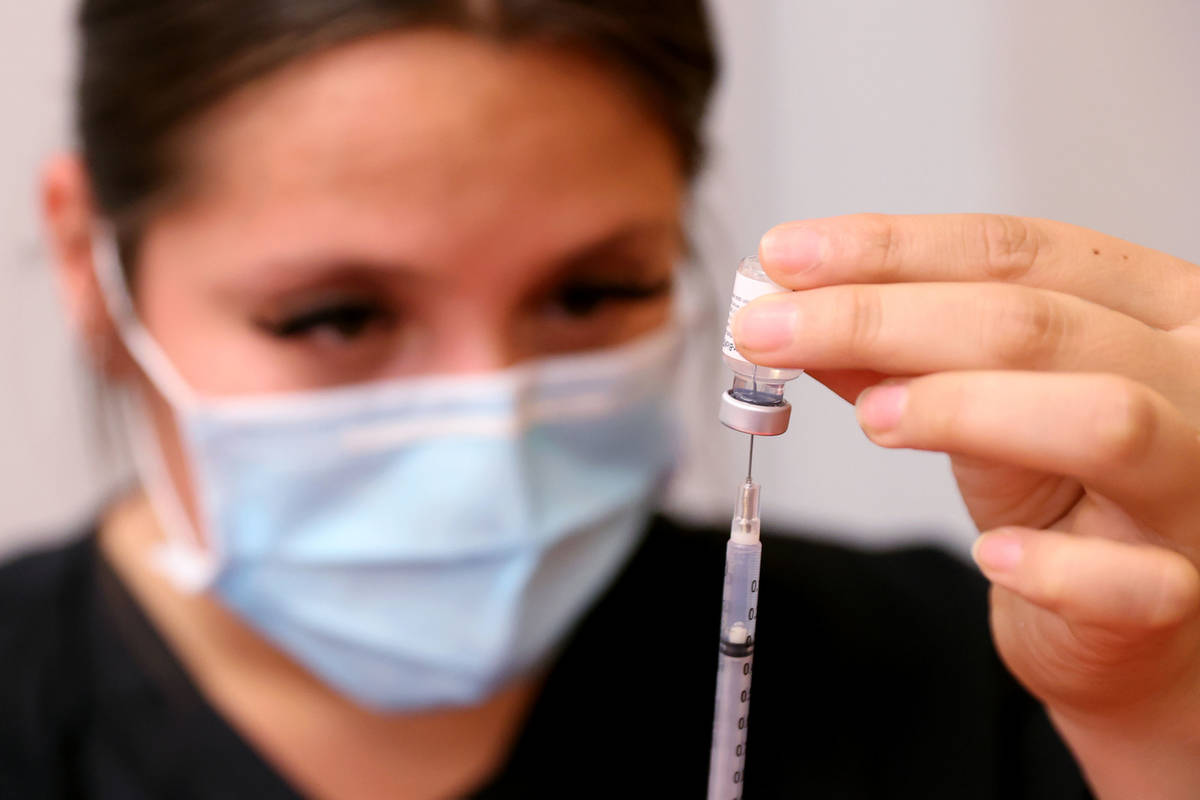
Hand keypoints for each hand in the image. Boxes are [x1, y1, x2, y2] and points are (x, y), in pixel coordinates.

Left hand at [733, 214, 1199, 797]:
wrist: (1138, 625)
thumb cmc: (1063, 493)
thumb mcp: (979, 403)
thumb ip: (899, 356)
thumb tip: (791, 309)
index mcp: (1153, 308)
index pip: (1015, 251)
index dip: (889, 248)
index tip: (784, 257)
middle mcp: (1194, 381)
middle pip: (1034, 323)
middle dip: (879, 319)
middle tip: (768, 333)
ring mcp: (1199, 489)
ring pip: (1103, 419)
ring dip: (965, 408)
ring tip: (871, 419)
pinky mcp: (1184, 593)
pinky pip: (1136, 582)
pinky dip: (1052, 566)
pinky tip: (991, 557)